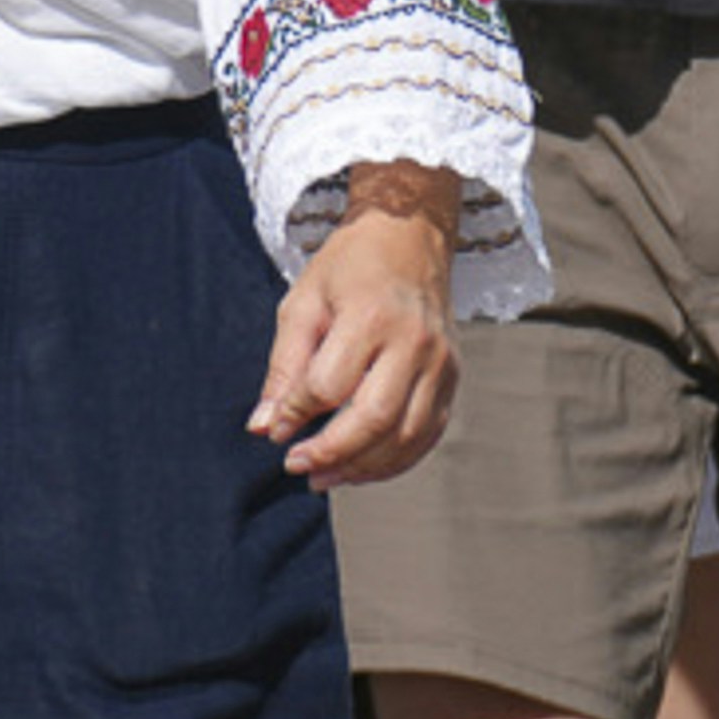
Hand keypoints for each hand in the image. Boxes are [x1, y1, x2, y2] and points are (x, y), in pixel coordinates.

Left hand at [248, 189, 456, 488]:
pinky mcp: (454, 378)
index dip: (296, 415)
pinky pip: (428, 433)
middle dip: (333, 453)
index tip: (275, 433)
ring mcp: (441, 364)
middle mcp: (414, 343)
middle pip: (374, 418)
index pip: (328, 386)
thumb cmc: (347, 270)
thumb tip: (264, 428)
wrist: (409, 240)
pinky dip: (396, 460)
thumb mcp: (302, 304)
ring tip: (325, 477)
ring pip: (407, 435)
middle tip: (298, 468)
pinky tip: (362, 468)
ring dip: (364, 467)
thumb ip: (283, 367)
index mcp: (370, 318)